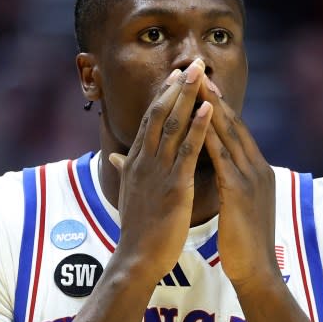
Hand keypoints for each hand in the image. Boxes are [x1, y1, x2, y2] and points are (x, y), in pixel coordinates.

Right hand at [108, 58, 213, 283]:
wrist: (137, 258)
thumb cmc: (136, 230)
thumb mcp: (128, 194)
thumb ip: (123, 171)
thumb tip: (114, 157)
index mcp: (136, 163)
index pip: (150, 121)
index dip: (163, 96)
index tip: (175, 75)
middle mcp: (145, 161)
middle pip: (160, 114)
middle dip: (176, 86)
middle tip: (190, 63)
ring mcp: (159, 172)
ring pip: (173, 125)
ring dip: (187, 97)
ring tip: (200, 74)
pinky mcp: (175, 185)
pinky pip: (188, 151)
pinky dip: (198, 127)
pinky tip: (208, 109)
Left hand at [197, 79, 280, 290]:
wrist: (256, 271)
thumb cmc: (244, 244)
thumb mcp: (239, 207)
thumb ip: (232, 185)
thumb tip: (224, 174)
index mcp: (258, 171)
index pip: (237, 132)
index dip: (220, 107)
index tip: (204, 86)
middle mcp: (258, 169)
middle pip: (234, 125)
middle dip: (214, 98)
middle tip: (197, 73)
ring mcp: (251, 179)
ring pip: (229, 135)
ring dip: (210, 108)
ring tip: (195, 85)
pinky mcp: (240, 192)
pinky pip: (223, 158)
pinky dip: (210, 137)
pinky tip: (196, 122)